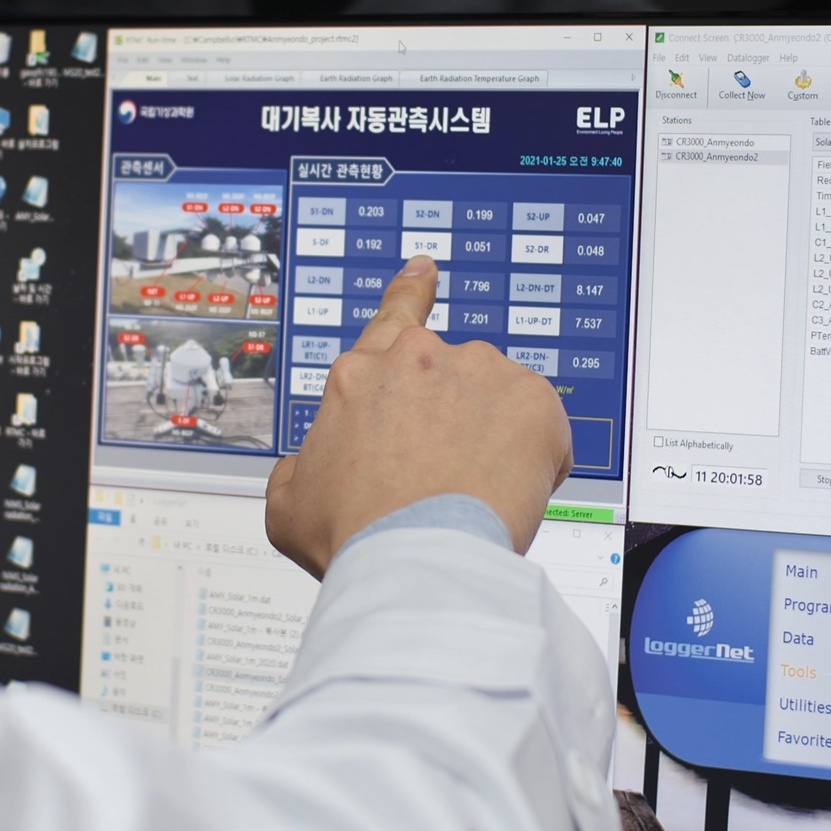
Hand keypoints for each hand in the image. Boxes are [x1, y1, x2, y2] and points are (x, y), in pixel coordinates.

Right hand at [265, 255, 571, 579]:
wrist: (413, 561)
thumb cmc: (352, 536)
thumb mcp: (289, 503)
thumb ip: (299, 469)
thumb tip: (307, 467)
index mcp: (360, 375)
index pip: (391, 316)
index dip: (410, 291)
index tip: (424, 269)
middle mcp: (418, 358)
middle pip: (449, 377)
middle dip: (452, 417)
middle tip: (444, 472)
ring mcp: (479, 372)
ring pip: (496, 402)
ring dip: (491, 438)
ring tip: (471, 494)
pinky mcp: (532, 400)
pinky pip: (542, 430)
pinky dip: (532, 460)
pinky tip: (506, 494)